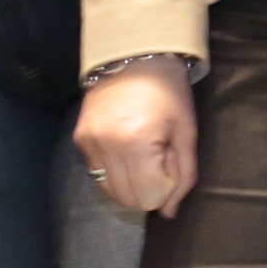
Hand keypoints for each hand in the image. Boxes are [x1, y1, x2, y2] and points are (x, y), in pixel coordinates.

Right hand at [78, 62, 197, 218]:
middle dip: (148, 189)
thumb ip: (183, 175)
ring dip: (131, 183)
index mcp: (136, 143)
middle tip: (158, 159)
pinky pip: (97, 174)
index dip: (166, 187)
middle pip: (128, 199)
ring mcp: (88, 144)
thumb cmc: (168, 92)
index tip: (170, 161)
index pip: (149, 196)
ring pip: (110, 191)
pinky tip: (125, 148)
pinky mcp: (80, 140)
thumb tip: (169, 212)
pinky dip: (115, 172)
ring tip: (142, 155)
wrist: (132, 55)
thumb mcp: (186, 133)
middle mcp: (106, 147)